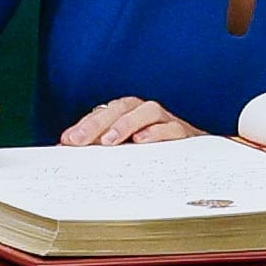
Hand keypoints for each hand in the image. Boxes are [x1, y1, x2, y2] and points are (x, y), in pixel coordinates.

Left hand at [59, 97, 197, 145]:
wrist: (199, 157)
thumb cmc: (157, 152)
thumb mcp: (128, 152)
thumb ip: (101, 151)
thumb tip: (68, 153)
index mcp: (130, 114)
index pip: (105, 112)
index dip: (85, 124)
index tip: (66, 141)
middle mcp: (146, 113)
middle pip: (121, 107)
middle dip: (97, 123)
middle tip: (77, 141)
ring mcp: (166, 120)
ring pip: (147, 110)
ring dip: (126, 123)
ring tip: (108, 141)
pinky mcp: (183, 133)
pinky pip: (172, 128)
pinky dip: (156, 132)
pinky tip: (141, 141)